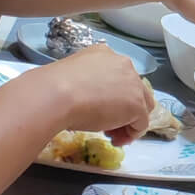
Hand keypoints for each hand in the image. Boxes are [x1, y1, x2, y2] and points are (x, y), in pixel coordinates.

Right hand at [37, 45, 153, 145]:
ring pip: (141, 106)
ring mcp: (133, 84)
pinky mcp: (137, 105)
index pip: (119, 77)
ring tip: (111, 136)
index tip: (100, 110)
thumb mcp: (72, 79)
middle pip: (134, 90)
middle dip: (124, 110)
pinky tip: (115, 140)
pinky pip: (141, 124)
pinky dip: (131, 134)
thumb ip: (88, 85)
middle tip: (108, 126)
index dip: (113, 97)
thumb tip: (87, 99)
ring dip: (128, 122)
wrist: (55, 96)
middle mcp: (123, 64)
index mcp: (105, 54)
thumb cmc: (53, 88)